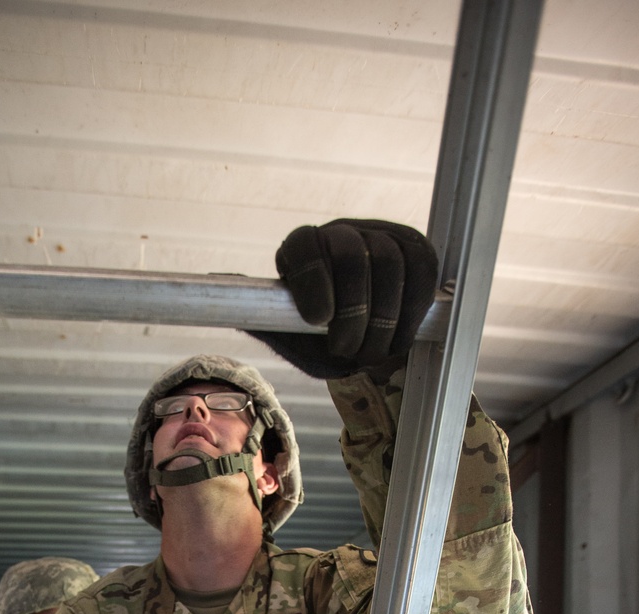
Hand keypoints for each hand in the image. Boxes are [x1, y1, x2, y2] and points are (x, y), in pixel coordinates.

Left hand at [251, 219, 437, 379]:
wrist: (364, 344)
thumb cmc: (321, 341)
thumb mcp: (289, 337)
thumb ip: (261, 316)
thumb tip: (217, 283)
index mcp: (304, 248)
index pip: (305, 248)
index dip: (313, 280)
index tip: (318, 320)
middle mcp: (342, 234)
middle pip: (352, 254)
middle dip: (352, 310)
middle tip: (346, 350)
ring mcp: (382, 237)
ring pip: (390, 264)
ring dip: (383, 319)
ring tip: (370, 354)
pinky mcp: (416, 250)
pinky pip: (421, 274)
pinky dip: (411, 313)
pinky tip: (398, 340)